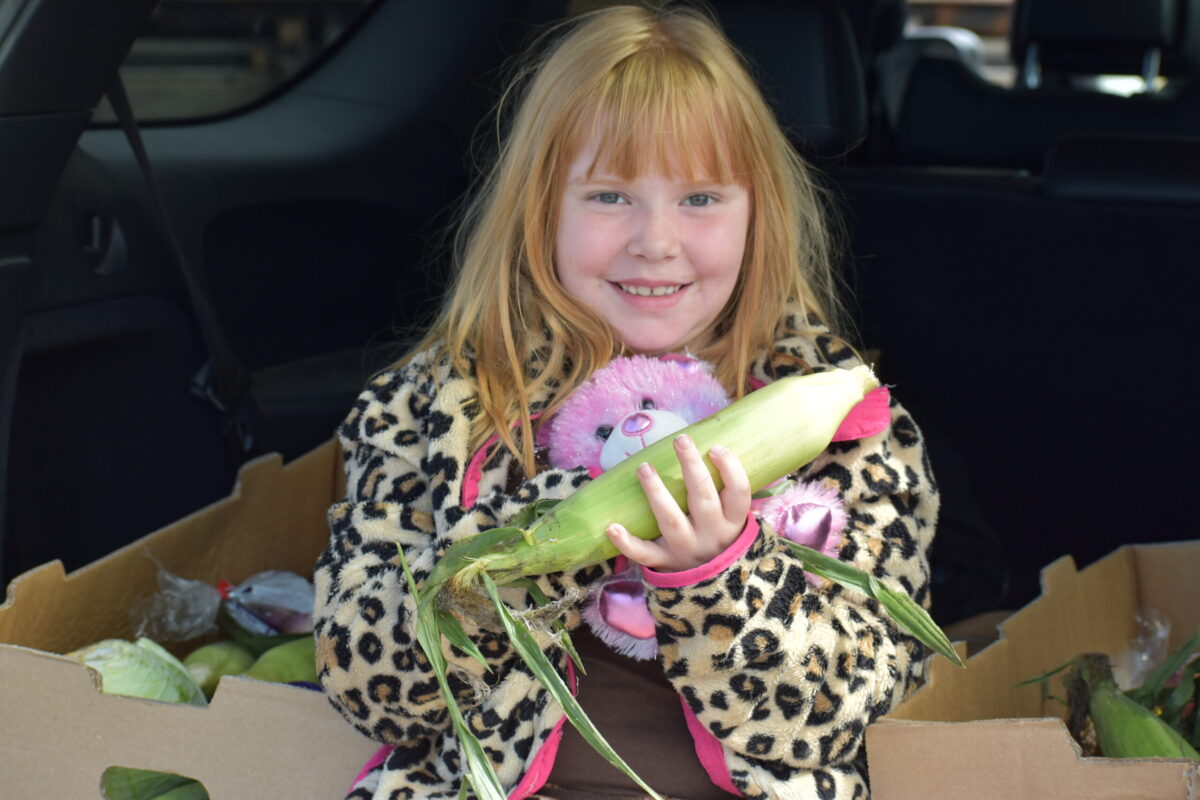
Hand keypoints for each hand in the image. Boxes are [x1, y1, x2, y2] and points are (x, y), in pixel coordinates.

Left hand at [605, 434, 750, 571]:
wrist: (716, 589)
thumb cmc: (721, 539)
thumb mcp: (733, 520)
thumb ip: (726, 493)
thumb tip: (715, 448)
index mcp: (733, 522)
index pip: (738, 493)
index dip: (730, 469)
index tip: (716, 448)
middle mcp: (711, 536)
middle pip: (703, 499)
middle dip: (692, 468)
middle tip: (681, 440)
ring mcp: (686, 550)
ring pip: (671, 520)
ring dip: (656, 493)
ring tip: (644, 467)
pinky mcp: (665, 562)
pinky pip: (644, 553)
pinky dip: (626, 543)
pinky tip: (611, 527)